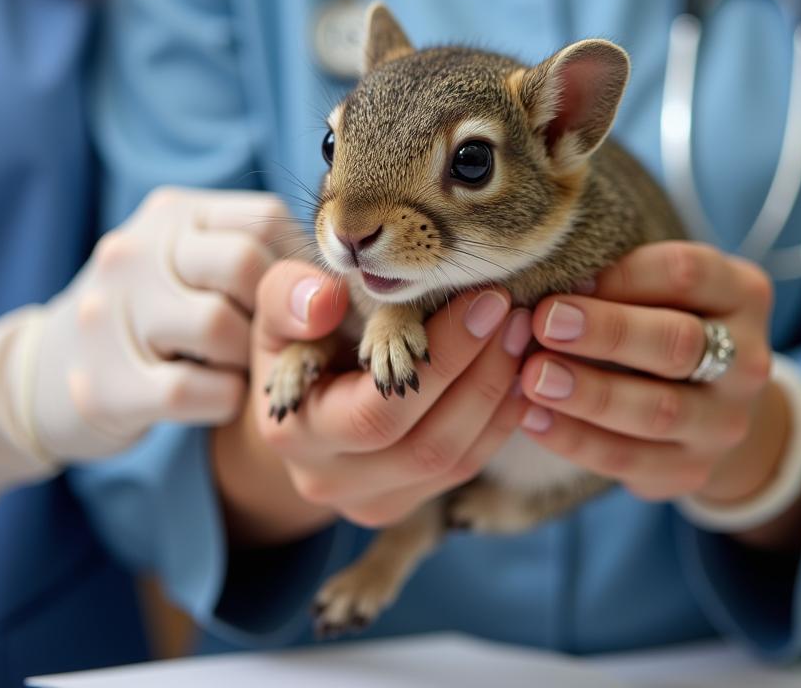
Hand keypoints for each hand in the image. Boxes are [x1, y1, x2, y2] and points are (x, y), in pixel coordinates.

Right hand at [0, 186, 296, 515]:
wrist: (46, 372)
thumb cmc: (155, 315)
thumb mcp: (202, 269)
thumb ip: (268, 265)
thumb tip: (337, 294)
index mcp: (171, 213)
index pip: (264, 218)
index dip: (300, 267)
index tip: (306, 304)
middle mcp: (134, 250)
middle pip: (244, 266)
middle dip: (273, 313)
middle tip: (267, 339)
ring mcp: (111, 314)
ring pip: (221, 327)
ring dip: (248, 360)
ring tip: (234, 366)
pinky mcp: (104, 384)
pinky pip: (197, 390)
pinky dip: (223, 400)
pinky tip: (212, 397)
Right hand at [214, 259, 532, 542]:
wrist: (297, 398)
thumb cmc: (294, 337)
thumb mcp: (278, 307)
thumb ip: (289, 298)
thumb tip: (324, 300)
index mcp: (295, 433)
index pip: (377, 412)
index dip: (439, 360)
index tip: (483, 302)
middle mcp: (332, 483)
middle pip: (426, 445)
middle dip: (480, 374)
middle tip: (512, 312)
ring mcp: (375, 502)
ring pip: (455, 462)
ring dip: (498, 394)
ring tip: (522, 333)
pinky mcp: (411, 501)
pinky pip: (467, 467)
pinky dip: (501, 419)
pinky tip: (520, 371)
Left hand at [515, 242, 781, 507]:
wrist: (709, 407)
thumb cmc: (660, 321)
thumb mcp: (657, 287)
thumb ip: (615, 278)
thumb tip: (545, 278)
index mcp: (738, 294)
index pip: (687, 274)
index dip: (623, 276)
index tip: (565, 279)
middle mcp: (746, 360)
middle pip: (678, 343)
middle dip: (608, 332)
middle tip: (544, 323)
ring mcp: (724, 422)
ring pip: (657, 410)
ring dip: (588, 393)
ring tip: (533, 377)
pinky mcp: (692, 470)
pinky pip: (629, 458)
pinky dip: (575, 439)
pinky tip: (532, 417)